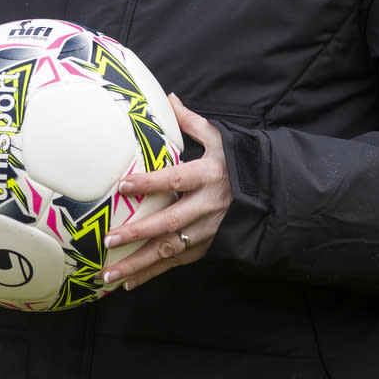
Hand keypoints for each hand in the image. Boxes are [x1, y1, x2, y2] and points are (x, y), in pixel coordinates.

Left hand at [100, 94, 232, 291]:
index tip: (122, 185)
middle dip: (139, 232)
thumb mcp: (219, 138)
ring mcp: (208, 231)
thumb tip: (168, 97)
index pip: (174, 179)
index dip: (149, 183)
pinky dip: (152, 274)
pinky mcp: (207, 247)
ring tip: (109, 274)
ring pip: (170, 250)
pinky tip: (127, 282)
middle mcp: (208, 206)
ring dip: (139, 264)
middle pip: (169, 222)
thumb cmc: (237, 162)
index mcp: (208, 176)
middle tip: (110, 238)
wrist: (270, 195)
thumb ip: (191, 122)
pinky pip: (176, 262)